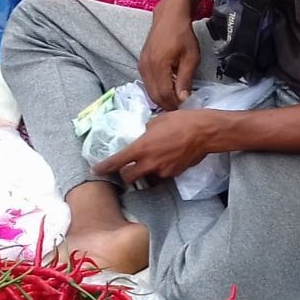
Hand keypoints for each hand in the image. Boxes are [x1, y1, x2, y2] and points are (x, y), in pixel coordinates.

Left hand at [94, 110, 219, 184]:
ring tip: (153, 159)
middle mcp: (150, 163)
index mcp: (141, 148)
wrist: (204, 132)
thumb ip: (145, 132)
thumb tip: (143, 134)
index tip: (96, 171)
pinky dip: (161, 168)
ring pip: (147, 176)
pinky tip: (168, 158)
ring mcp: (163, 171)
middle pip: (128, 177)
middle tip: (125, 169)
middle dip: (124, 175)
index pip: (116, 162)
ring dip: (145, 171)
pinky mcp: (175, 174)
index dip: (103, 168)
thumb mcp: (156, 121)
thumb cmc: (180, 122)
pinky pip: (162, 174)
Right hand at [138, 4, 200, 110]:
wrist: (169, 17)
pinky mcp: (141, 63)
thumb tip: (183, 99)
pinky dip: (157, 89)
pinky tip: (169, 87)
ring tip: (177, 97)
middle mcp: (146, 67)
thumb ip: (185, 79)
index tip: (186, 107)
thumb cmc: (183, 35)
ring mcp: (142, 65)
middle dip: (168, 104)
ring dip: (162, 97)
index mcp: (158, 66)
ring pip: (150, 91)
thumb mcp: (191, 58)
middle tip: (182, 106)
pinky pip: (148, 83)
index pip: (164, 95)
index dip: (174, 104)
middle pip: (154, 96)